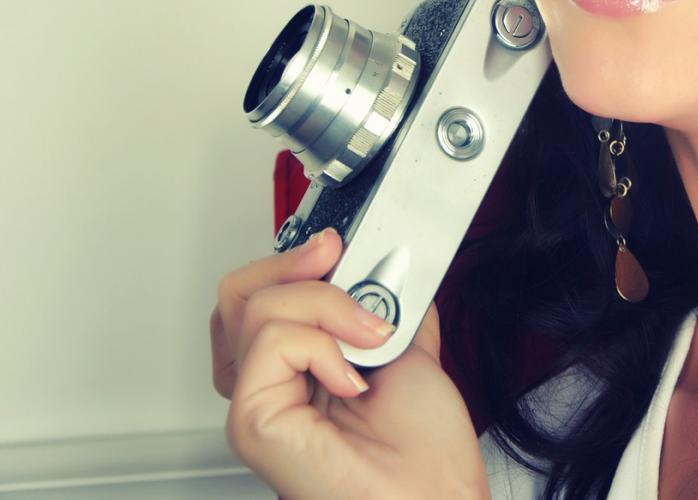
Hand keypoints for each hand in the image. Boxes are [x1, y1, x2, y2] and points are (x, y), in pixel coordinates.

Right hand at [210, 228, 489, 498]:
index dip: (294, 260)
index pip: (262, 294)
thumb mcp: (408, 348)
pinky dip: (320, 343)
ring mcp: (256, 402)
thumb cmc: (426, 450)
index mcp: (300, 368)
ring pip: (255, 306)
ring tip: (370, 340)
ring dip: (326, 304)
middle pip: (241, 293)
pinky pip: (270, 341)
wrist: (435, 494)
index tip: (338, 243)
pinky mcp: (251, 420)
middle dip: (295, 262)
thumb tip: (381, 262)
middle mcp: (271, 384)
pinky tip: (352, 378)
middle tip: (341, 261)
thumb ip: (386, 305)